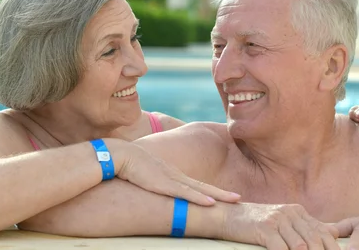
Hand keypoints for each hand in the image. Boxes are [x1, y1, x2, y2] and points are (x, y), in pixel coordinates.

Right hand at [114, 141, 239, 206]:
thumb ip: (150, 182)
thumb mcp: (143, 176)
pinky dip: (199, 198)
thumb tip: (150, 189)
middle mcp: (175, 175)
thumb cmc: (128, 165)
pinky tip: (211, 203)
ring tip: (234, 200)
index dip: (210, 191)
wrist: (120, 155)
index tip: (223, 196)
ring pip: (200, 189)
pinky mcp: (164, 184)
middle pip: (204, 186)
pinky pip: (185, 193)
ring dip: (218, 195)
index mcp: (171, 174)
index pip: (195, 184)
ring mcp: (172, 179)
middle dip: (222, 193)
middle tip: (238, 198)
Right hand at [222, 203, 339, 249]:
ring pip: (301, 246)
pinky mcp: (265, 228)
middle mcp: (290, 213)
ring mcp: (277, 220)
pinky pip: (281, 248)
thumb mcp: (284, 222)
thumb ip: (306, 227)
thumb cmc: (258, 223)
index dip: (333, 249)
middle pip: (315, 240)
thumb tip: (333, 234)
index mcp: (298, 212)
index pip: (323, 233)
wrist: (229, 216)